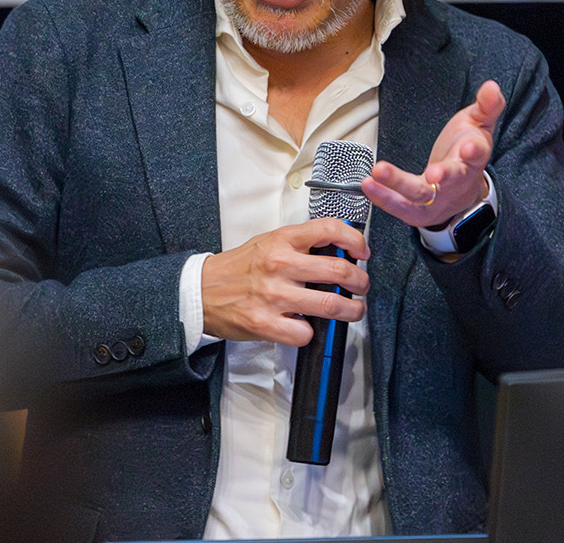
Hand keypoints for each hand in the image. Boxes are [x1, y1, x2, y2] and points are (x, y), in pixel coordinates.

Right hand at [200, 218, 370, 345]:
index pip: (330, 229)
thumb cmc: (238, 268)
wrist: (201, 291)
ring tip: (352, 310)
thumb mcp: (269, 242)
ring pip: (331, 306)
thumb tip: (339, 251)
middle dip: (360, 282)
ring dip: (351, 311)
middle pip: (339, 271)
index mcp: (282, 240)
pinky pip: (306, 333)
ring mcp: (274, 295)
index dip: (355, 240)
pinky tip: (304, 326)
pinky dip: (311, 333)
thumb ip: (301, 245)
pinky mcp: (266, 323)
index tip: (362, 252)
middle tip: (361, 286)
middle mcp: (279, 264)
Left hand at [362, 79, 505, 229]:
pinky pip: (400, 207)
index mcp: (473, 160)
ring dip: (398, 184)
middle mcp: (456, 182)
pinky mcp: (418, 210)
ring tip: (378, 172)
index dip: (475, 151)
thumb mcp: (478, 124)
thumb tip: (492, 86)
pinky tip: (368, 184)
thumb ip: (486, 105)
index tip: (470, 147)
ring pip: (420, 195)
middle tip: (434, 174)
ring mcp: (437, 198)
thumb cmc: (465, 151)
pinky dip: (383, 198)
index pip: (478, 155)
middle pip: (451, 180)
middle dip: (443, 177)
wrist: (462, 192)